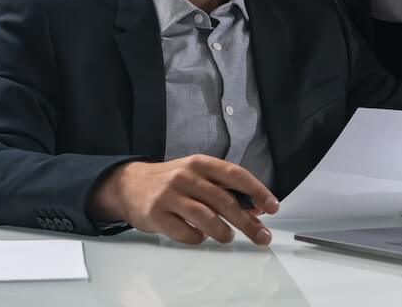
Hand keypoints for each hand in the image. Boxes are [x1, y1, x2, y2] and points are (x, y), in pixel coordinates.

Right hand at [89, 155, 279, 244]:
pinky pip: (184, 232)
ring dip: (222, 231)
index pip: (236, 174)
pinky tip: (200, 237)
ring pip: (205, 216)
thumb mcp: (198, 176)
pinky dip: (197, 238)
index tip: (273, 207)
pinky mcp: (156, 214)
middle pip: (225, 201)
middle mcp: (187, 176)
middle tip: (261, 236)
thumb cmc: (172, 181)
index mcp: (201, 163)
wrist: (129, 184)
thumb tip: (258, 209)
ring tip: (228, 237)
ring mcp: (170, 195)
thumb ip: (225, 190)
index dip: (257, 191)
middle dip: (247, 221)